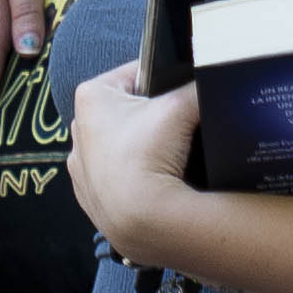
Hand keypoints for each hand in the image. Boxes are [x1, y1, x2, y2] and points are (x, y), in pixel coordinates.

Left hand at [63, 65, 200, 265]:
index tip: (181, 94)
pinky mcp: (90, 195)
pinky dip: (134, 176)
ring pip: (122, 144)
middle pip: (128, 110)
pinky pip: (117, 176)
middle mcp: (79, 128)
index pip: (135, 74)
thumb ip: (198, 87)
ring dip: (143, 147)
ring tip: (167, 158)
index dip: (164, 80)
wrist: (138, 218)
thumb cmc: (148, 155)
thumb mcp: (181, 108)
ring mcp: (82, 165)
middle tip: (177, 127)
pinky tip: (152, 181)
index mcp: (92, 97)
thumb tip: (213, 81)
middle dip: (153, 115)